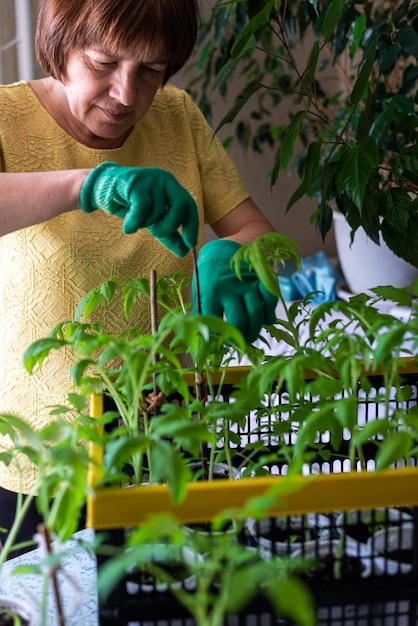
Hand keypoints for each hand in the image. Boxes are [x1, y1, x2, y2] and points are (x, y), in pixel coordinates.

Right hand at [80, 162, 198, 257]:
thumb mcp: (153, 222)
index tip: (190, 245)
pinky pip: (142, 208)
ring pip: (158, 209)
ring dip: (145, 223)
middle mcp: (165, 180)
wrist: (102, 189)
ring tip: (135, 222)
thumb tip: (184, 252)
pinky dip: (135, 222)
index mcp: (173, 188)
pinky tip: (128, 228)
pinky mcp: (135, 181)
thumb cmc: (131, 204)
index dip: (192, 226)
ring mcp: (151, 179)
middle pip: (181, 204)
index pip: (190, 206)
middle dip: (171, 225)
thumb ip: (169, 235)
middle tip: (157, 234)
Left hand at [192, 240, 277, 342]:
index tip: (218, 346)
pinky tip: (263, 319)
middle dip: (240, 339)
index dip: (217, 339)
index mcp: (210, 290)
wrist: (233, 243)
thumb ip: (201, 307)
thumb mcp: (201, 285)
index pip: (214, 323)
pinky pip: (270, 302)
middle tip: (240, 343)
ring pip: (257, 315)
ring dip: (255, 330)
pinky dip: (269, 315)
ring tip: (251, 336)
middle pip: (239, 322)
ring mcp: (249, 283)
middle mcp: (230, 287)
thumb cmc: (213, 268)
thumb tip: (201, 333)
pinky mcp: (263, 279)